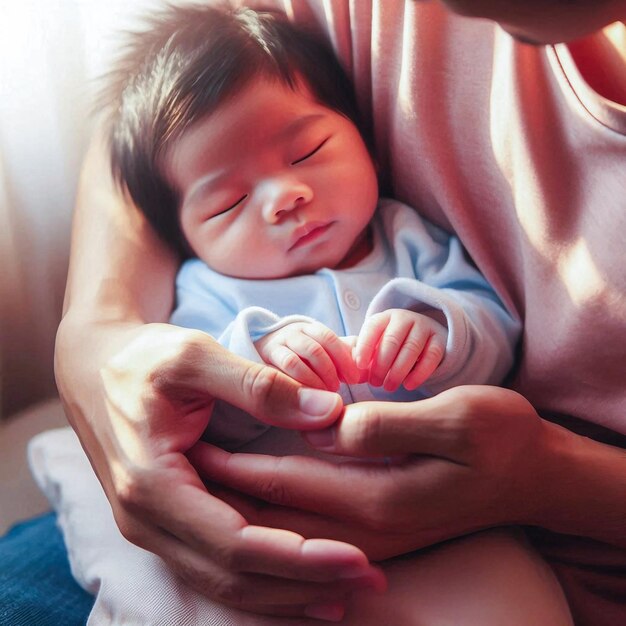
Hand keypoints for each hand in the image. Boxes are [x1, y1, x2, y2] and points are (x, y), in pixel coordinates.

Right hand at [55, 319, 384, 619]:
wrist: (93, 367)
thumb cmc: (141, 357)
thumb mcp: (195, 356)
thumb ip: (258, 384)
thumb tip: (329, 411)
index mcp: (152, 483)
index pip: (235, 542)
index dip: (298, 557)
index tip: (357, 558)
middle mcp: (147, 521)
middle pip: (234, 576)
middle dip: (305, 585)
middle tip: (371, 582)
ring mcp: (153, 528)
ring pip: (225, 583)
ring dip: (288, 593)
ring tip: (347, 594)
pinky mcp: (165, 523)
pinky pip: (215, 568)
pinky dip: (262, 582)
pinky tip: (301, 585)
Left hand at [190, 386, 558, 560]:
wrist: (539, 475)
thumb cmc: (503, 437)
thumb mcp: (458, 417)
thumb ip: (391, 424)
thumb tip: (334, 425)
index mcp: (378, 494)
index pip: (287, 483)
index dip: (237, 465)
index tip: (194, 446)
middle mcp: (369, 524)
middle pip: (279, 516)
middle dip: (228, 495)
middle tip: (183, 469)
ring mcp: (376, 532)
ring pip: (292, 530)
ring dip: (247, 512)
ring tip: (205, 491)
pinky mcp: (384, 527)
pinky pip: (315, 532)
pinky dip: (278, 524)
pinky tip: (260, 512)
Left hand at [354, 309, 446, 390]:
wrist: (422, 337)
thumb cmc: (390, 344)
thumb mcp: (376, 343)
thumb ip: (364, 353)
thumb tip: (351, 370)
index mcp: (385, 317)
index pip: (372, 328)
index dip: (365, 347)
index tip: (359, 366)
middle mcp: (405, 318)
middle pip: (392, 340)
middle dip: (381, 365)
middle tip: (375, 383)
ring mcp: (424, 327)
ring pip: (411, 349)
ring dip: (398, 371)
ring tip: (388, 387)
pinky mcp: (439, 340)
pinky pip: (431, 357)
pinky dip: (419, 373)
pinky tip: (408, 385)